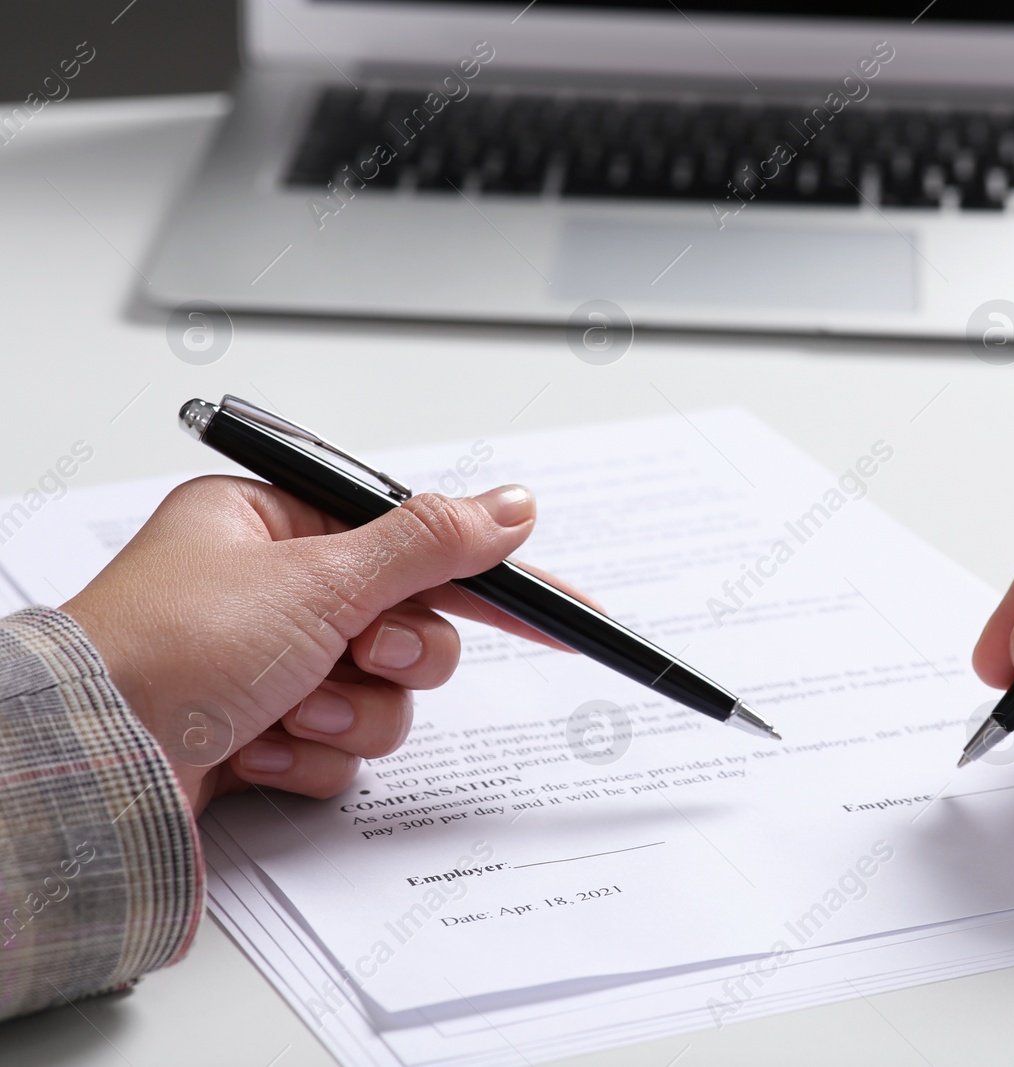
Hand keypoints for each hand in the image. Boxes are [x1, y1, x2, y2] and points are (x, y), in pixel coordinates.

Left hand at [62, 477, 587, 813]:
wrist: (88, 769)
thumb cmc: (162, 652)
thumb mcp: (318, 577)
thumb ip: (431, 542)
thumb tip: (510, 507)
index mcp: (273, 527)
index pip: (417, 542)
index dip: (494, 579)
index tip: (564, 611)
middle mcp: (271, 593)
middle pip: (410, 625)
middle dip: (394, 656)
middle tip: (359, 653)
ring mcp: (267, 669)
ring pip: (384, 696)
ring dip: (350, 712)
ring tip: (290, 711)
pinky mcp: (262, 736)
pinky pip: (342, 750)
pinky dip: (311, 756)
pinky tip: (256, 750)